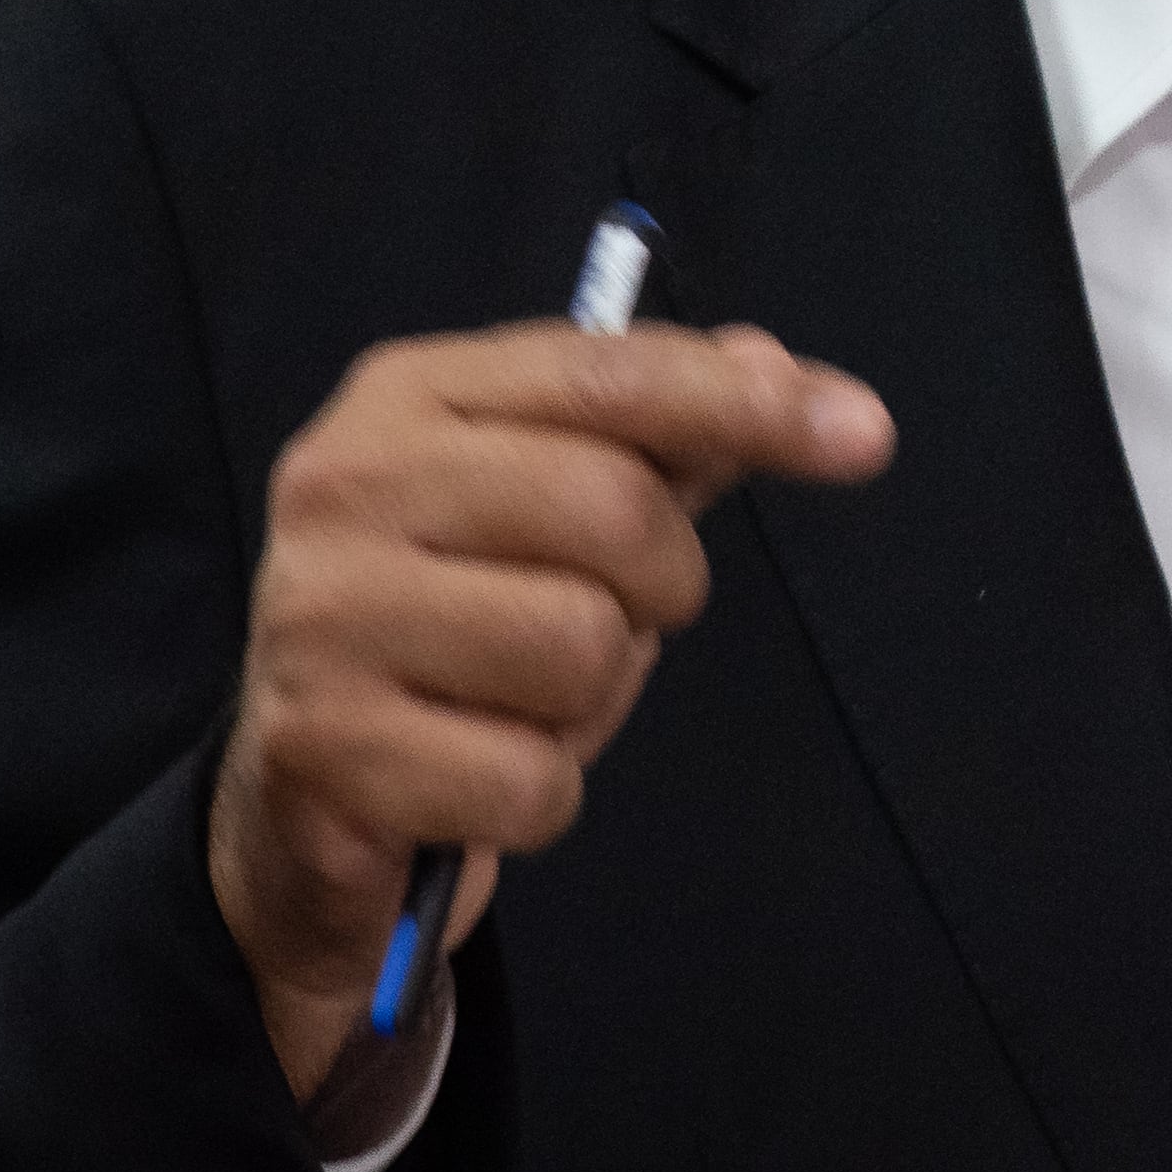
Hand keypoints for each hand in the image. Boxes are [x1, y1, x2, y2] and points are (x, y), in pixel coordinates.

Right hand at [207, 318, 894, 1094]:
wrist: (304, 807)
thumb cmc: (459, 634)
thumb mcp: (554, 514)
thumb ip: (662, 435)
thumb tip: (773, 364)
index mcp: (407, 396)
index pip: (611, 375)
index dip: (750, 405)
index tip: (866, 435)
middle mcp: (345, 484)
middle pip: (614, 513)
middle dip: (658, 587)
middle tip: (610, 620)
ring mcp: (320, 616)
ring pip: (582, 648)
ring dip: (592, 699)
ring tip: (522, 699)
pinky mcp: (323, 751)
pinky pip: (534, 780)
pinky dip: (539, 796)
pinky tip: (474, 776)